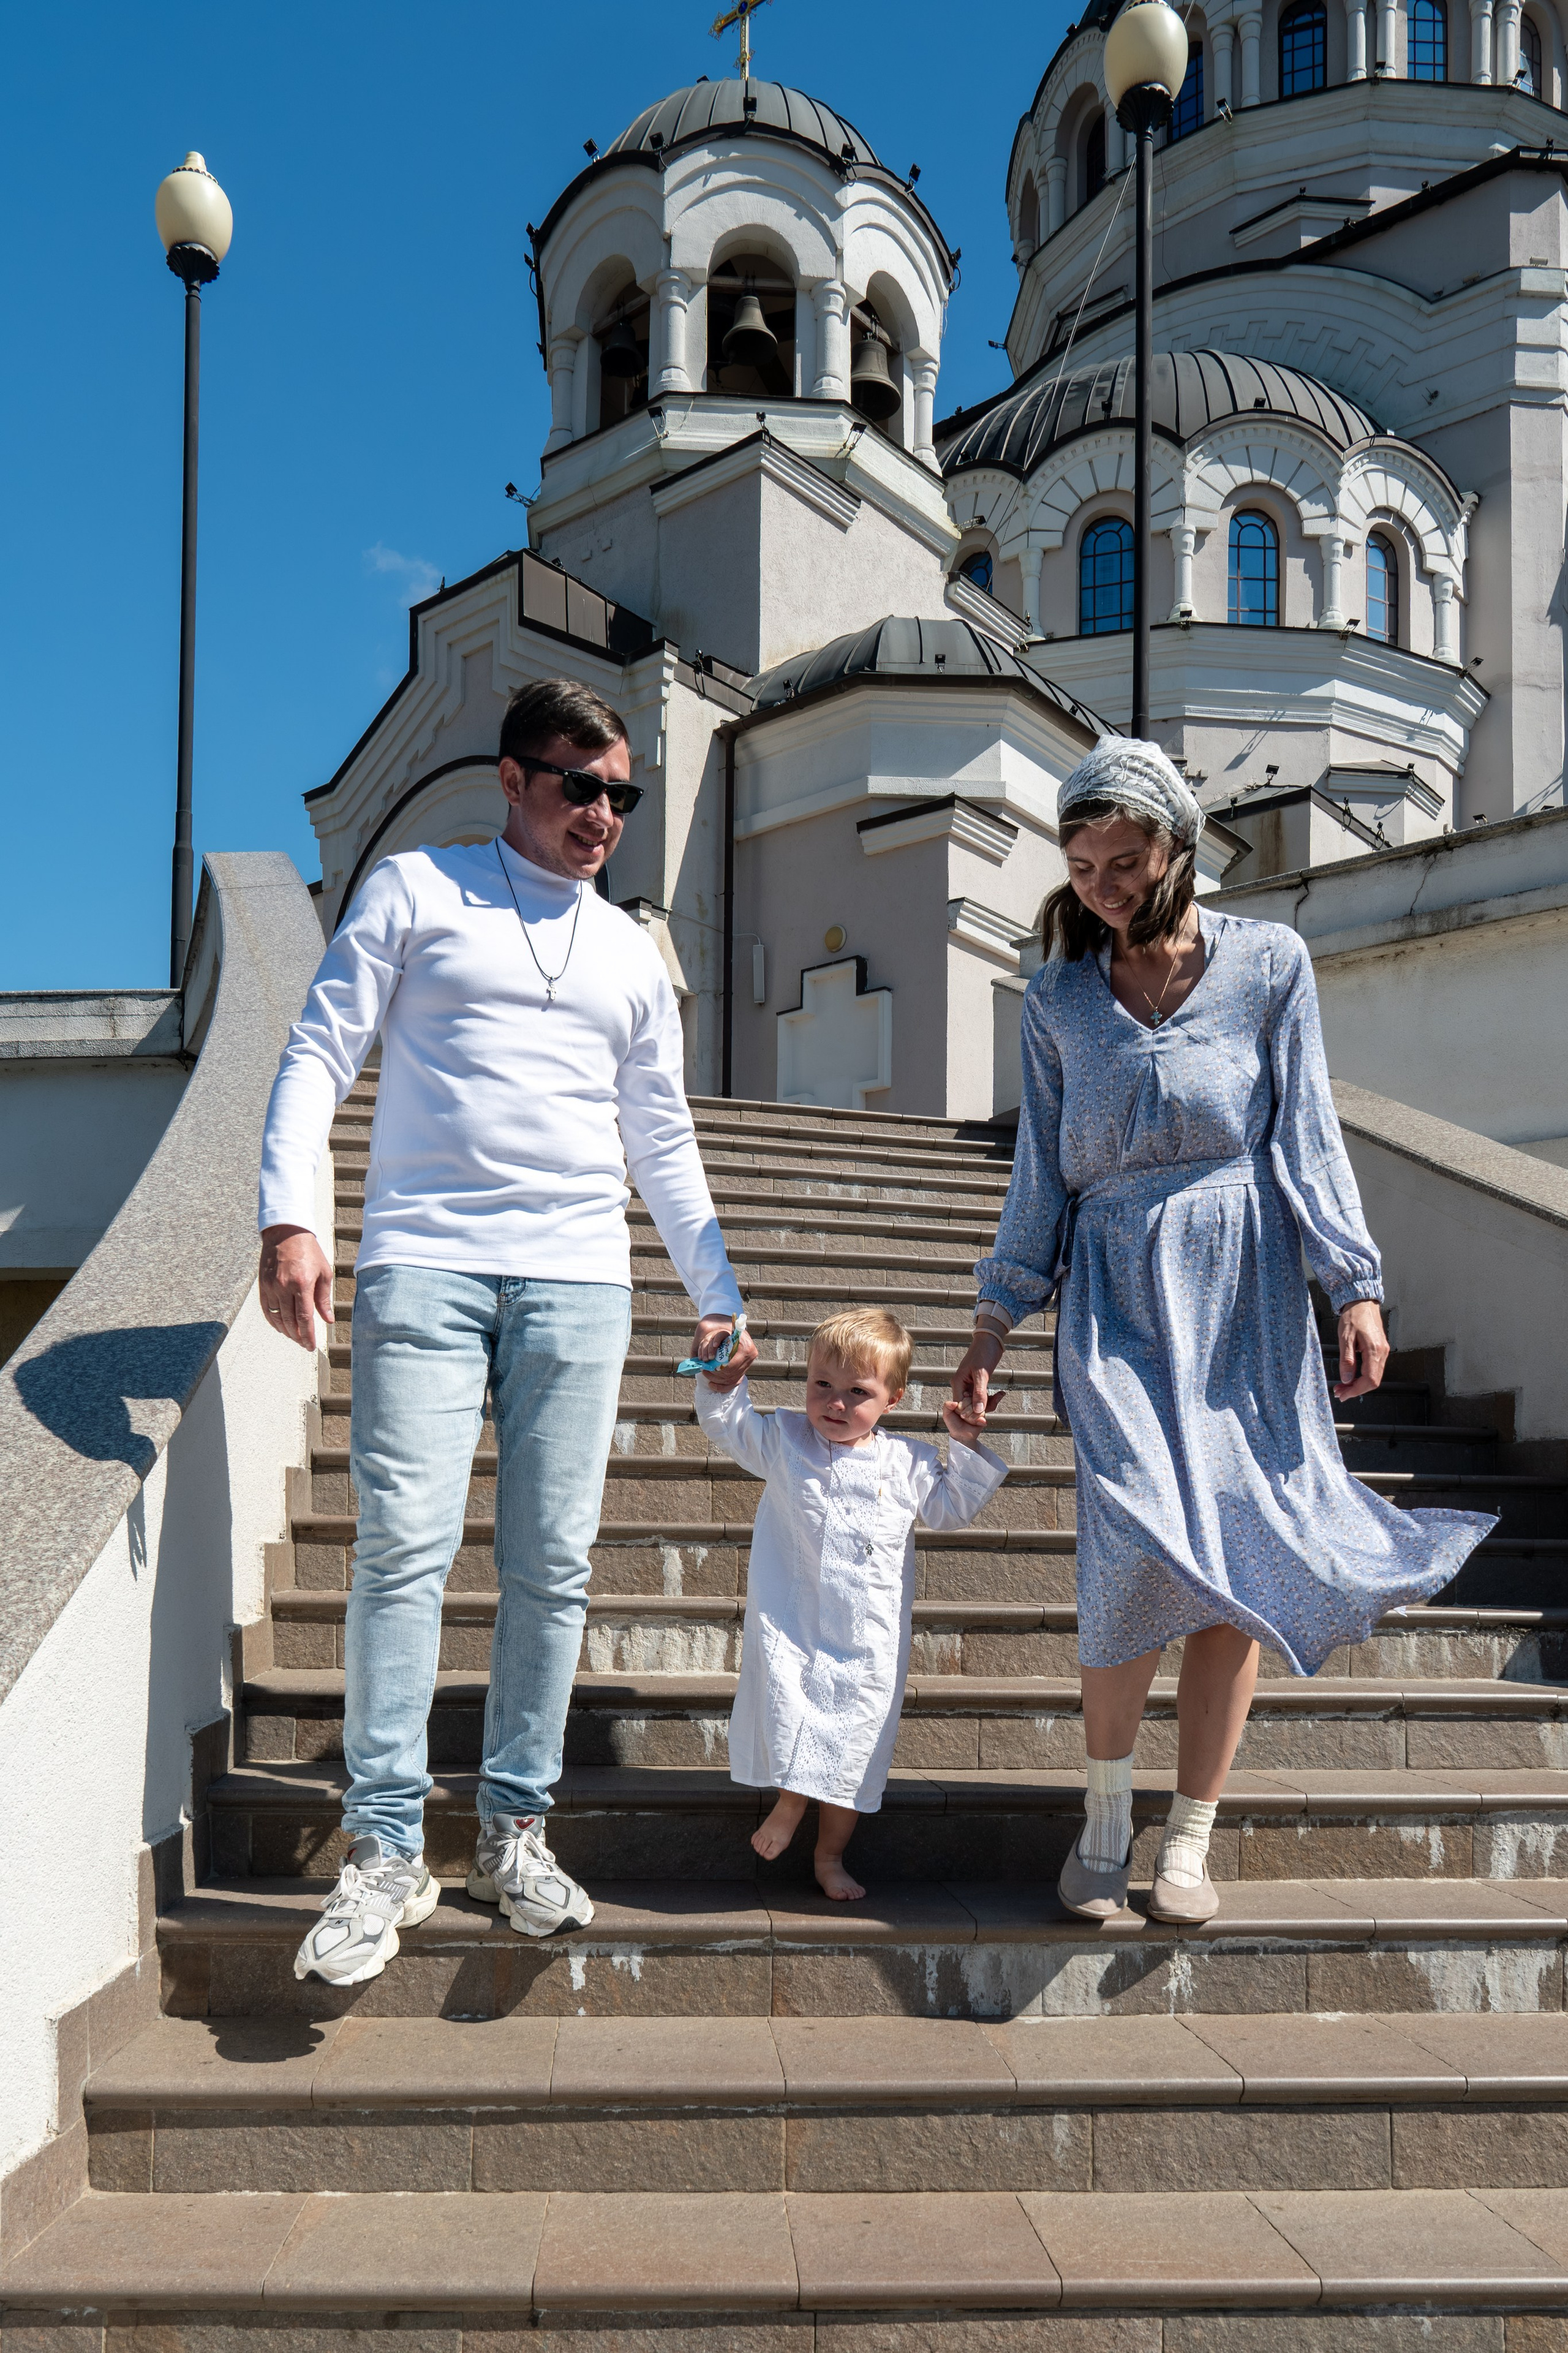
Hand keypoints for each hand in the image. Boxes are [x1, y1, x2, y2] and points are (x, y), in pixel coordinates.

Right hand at [260, 1224, 334, 1352]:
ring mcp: (271, 1287)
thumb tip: (328, 1320)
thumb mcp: (323, 1273)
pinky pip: (266, 1310)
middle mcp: (284, 1287)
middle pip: (290, 1321)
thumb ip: (324, 1299)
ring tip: (295, 1337)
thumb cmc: (309, 1251)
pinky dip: (273, 1322)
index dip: (308, 1335)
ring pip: (277, 1318)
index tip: (311, 1346)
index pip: (304, 1318)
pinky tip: (281, 1327)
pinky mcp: (262, 1286)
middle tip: (305, 1344)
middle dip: (298, 1337)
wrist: (286, 1233)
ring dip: (286, 1331)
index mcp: (302, 1284)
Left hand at [694, 1314, 757, 1391]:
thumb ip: (718, 1338)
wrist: (736, 1334)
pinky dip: (721, 1387)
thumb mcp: (722, 1332)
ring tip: (705, 1372)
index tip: (708, 1365)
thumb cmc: (726, 1332)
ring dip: (715, 1379)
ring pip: (730, 1380)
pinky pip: (732, 1384)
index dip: (718, 1368)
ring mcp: (747, 1366)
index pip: (731, 1365)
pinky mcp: (743, 1373)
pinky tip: (711, 1384)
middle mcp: (749, 1358)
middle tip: (704, 1369)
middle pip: (730, 1373)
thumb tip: (712, 1346)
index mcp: (746, 1348)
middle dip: (715, 1373)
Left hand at [942, 1396, 1000, 1447]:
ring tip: (967, 1419)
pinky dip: (977, 1418)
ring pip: (978, 1407)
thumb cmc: (954, 1424)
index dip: (962, 1402)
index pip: (966, 1395)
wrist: (960, 1435)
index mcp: (964, 1402)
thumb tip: (955, 1402)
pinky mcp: (983, 1417)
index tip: (959, 1407)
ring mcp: (978, 1410)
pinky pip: (982, 1414)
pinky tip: (973, 1422)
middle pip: (972, 1400)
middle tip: (962, 1416)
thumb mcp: (947, 1414)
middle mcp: (972, 1405)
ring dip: (971, 1414)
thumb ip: (947, 1405)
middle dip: (966, 1408)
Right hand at [951, 1330, 1003, 1427]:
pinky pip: (981, 1397)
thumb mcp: (982, 1374)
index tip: (984, 1413)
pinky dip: (990, 1398)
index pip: (960, 1406)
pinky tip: (1000, 1394)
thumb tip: (978, 1411)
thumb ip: (979, 1392)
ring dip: (988, 1403)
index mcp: (958, 1383)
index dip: (971, 1413)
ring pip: (976, 1403)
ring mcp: (968, 1385)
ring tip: (999, 1396)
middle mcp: (961, 1385)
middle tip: (996, 1401)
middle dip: (981, 1408)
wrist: (990, 1341)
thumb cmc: (984, 1353)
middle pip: (968, 1406)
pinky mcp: (976, 1384)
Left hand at [1335, 1300, 1388, 1400]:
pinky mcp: (1380, 1349)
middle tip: (1340, 1392)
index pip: (1370, 1380)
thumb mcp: (1345, 1337)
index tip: (1343, 1394)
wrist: (1362, 1302)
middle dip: (1356, 1390)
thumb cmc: (1353, 1316)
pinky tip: (1352, 1376)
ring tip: (1343, 1386)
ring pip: (1374, 1376)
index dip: (1356, 1391)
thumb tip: (1346, 1379)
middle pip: (1373, 1382)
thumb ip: (1347, 1360)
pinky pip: (1374, 1369)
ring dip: (1359, 1384)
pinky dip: (1363, 1376)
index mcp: (1374, 1350)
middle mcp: (1382, 1353)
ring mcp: (1383, 1351)